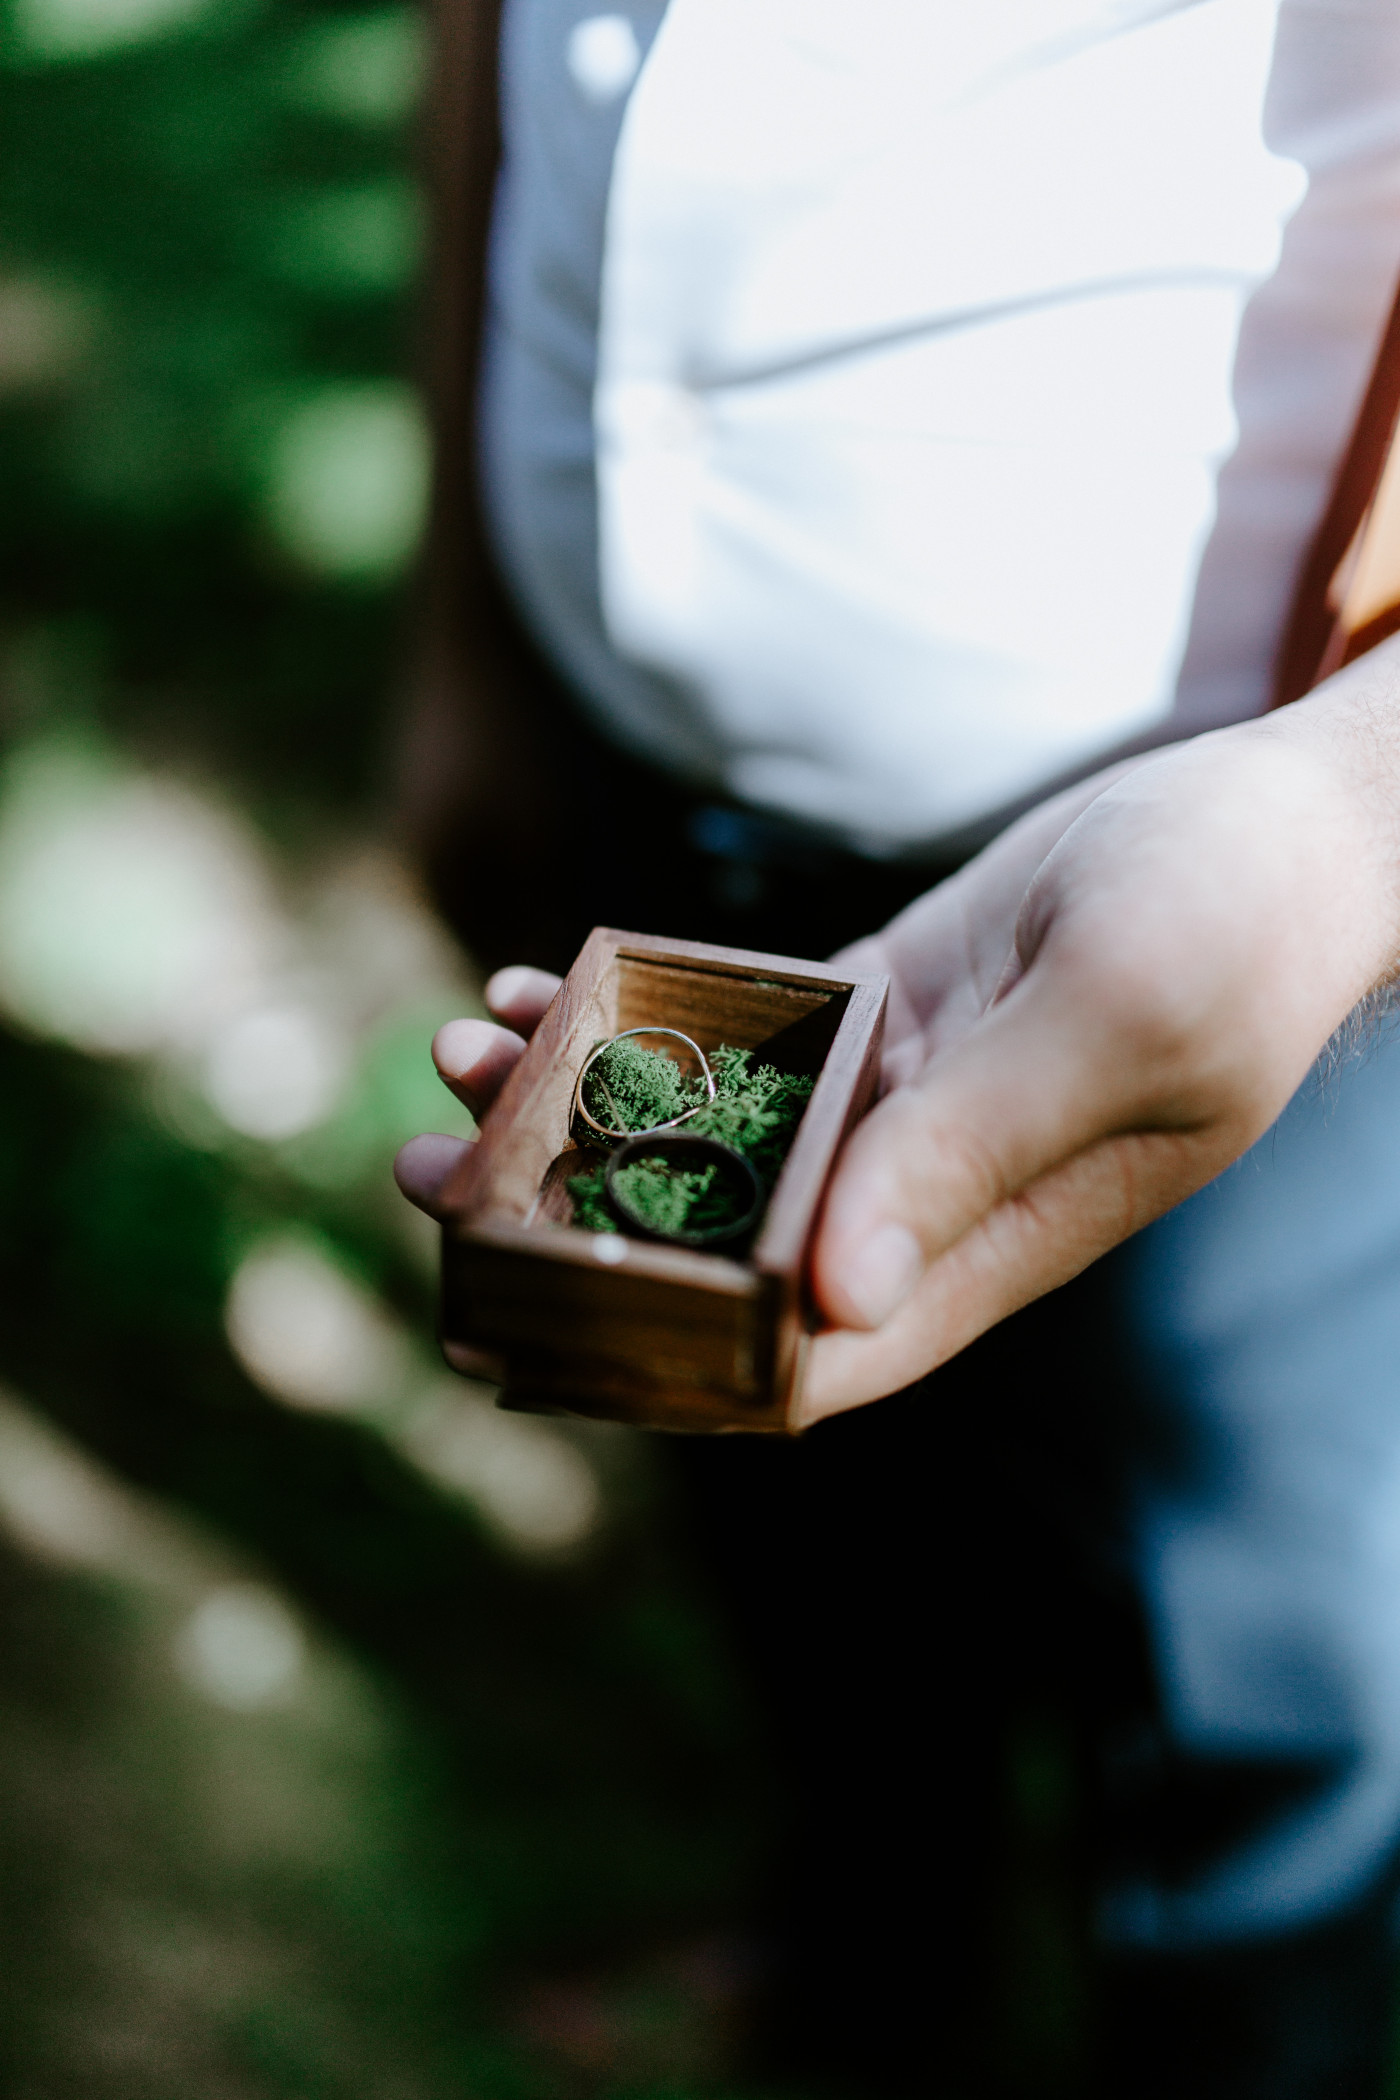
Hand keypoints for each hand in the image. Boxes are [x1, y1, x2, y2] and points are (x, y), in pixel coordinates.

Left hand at [397, 643, 1399, 1429]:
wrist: (1281, 831)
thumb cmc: (1235, 930)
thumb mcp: (1110, 1027)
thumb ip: (971, 1154)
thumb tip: (824, 1295)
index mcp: (974, 1254)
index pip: (787, 1365)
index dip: (642, 1362)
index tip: (505, 1316)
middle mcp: (915, 1204)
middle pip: (711, 1266)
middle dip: (565, 1237)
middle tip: (431, 1174)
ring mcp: (891, 1111)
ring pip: (704, 1151)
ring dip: (578, 1120)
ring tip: (461, 1057)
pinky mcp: (879, 1018)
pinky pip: (735, 1043)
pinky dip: (639, 1023)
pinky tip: (545, 983)